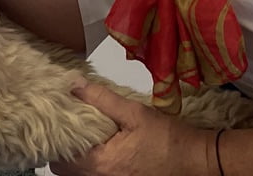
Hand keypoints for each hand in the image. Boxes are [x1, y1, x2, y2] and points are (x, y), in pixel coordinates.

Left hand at [50, 82, 210, 175]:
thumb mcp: (134, 112)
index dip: (55, 143)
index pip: (60, 162)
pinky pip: (99, 175)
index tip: (56, 125)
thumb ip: (102, 99)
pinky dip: (94, 163)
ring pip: (83, 175)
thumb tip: (75, 85)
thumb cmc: (169, 140)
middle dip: (64, 152)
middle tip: (68, 129)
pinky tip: (102, 145)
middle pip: (68, 171)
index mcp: (101, 164)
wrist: (197, 160)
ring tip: (84, 135)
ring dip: (80, 158)